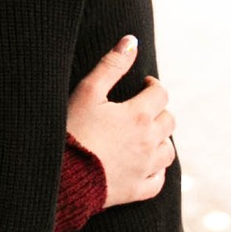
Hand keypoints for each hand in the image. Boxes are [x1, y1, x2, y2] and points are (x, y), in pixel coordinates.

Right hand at [66, 36, 175, 207]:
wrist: (61, 177)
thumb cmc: (72, 130)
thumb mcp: (87, 92)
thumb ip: (111, 65)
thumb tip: (131, 41)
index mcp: (139, 116)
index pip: (160, 93)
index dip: (153, 85)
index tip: (143, 84)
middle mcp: (149, 142)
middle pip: (168, 121)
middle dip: (158, 111)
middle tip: (142, 109)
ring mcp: (144, 168)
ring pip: (168, 151)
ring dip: (161, 140)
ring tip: (146, 135)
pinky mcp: (136, 190)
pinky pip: (158, 181)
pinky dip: (157, 171)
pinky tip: (147, 165)